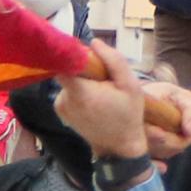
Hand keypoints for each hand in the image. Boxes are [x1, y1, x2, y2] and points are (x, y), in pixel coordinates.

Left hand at [57, 42, 190, 163]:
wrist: (119, 148)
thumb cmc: (128, 116)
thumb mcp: (130, 86)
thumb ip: (113, 61)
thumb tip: (94, 42)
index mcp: (79, 92)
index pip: (63, 63)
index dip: (73, 54)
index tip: (87, 54)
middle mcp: (64, 99)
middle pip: (68, 70)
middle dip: (84, 70)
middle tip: (104, 78)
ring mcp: (60, 106)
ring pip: (68, 80)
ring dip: (83, 81)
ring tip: (101, 93)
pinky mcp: (60, 111)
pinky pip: (68, 91)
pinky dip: (79, 91)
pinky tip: (94, 101)